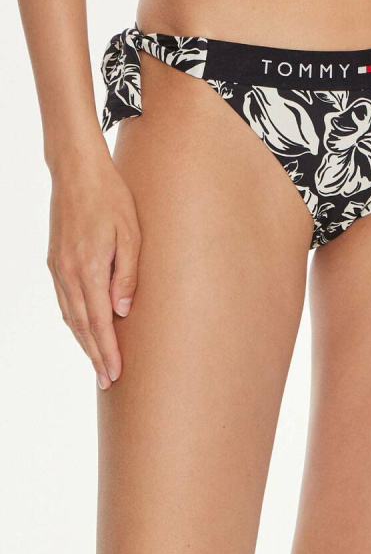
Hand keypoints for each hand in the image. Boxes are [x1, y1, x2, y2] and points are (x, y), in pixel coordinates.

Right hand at [46, 152, 140, 389]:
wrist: (77, 172)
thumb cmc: (112, 199)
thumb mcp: (131, 234)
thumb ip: (127, 275)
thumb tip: (122, 312)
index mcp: (89, 268)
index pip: (100, 322)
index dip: (108, 350)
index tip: (115, 373)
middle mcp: (68, 273)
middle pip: (82, 326)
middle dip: (95, 356)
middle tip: (108, 381)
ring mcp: (58, 268)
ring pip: (71, 316)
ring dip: (84, 343)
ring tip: (98, 363)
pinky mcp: (55, 262)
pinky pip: (64, 301)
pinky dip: (74, 322)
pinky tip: (84, 330)